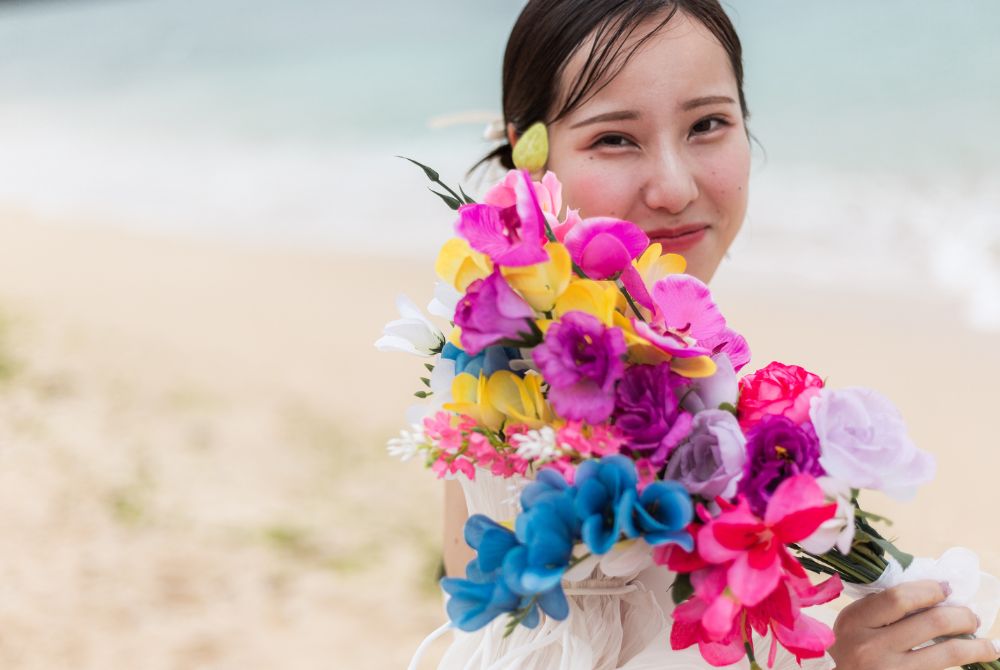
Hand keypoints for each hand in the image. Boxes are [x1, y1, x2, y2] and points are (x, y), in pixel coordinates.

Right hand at [830, 580, 999, 668]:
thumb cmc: (849, 650)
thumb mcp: (854, 624)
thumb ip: (881, 608)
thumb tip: (931, 593)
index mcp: (855, 621)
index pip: (899, 597)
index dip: (929, 590)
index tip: (946, 589)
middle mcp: (871, 647)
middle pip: (930, 622)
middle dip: (961, 616)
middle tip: (971, 616)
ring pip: (947, 653)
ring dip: (975, 646)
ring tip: (988, 643)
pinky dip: (961, 664)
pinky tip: (971, 659)